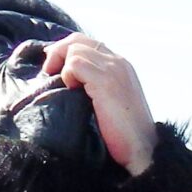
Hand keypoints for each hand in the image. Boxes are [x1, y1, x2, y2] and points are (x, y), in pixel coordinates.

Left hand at [41, 34, 156, 175]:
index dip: (66, 51)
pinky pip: (75, 63)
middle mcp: (118, 62)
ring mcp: (113, 69)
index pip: (88, 43)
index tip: (54, 68)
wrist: (142, 151)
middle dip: (57, 53)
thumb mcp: (111, 103)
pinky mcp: (106, 81)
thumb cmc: (124, 135)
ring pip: (75, 49)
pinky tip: (72, 91)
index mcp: (121, 66)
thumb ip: (97, 86)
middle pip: (78, 40)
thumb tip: (70, 81)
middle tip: (49, 73)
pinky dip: (68, 75)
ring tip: (65, 87)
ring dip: (62, 67)